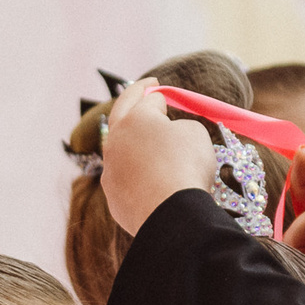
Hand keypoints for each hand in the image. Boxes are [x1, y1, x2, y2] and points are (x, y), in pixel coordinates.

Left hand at [100, 77, 217, 237]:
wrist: (173, 214)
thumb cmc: (187, 165)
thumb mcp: (194, 132)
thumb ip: (178, 125)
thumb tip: (168, 134)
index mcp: (134, 118)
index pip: (147, 98)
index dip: (157, 93)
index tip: (162, 91)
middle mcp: (115, 141)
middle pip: (122, 115)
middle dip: (133, 100)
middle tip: (144, 91)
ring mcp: (111, 170)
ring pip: (121, 149)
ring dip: (132, 141)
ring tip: (147, 139)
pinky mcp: (113, 197)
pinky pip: (125, 178)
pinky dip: (136, 173)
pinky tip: (148, 176)